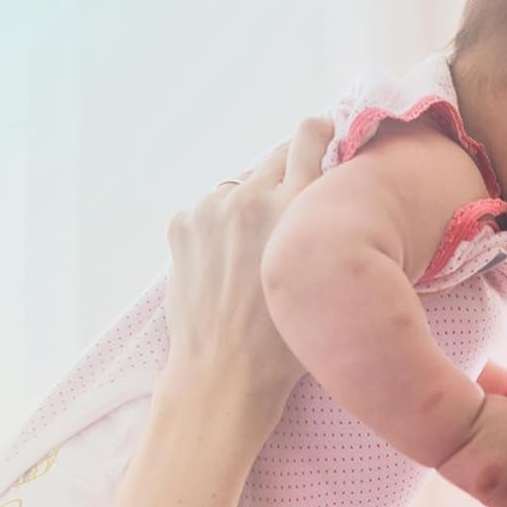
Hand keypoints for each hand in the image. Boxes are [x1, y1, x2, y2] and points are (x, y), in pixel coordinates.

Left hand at [160, 116, 335, 422]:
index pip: (308, 139)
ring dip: (248, 206)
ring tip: (253, 253)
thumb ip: (321, 226)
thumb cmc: (287, 340)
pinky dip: (217, 229)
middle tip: (288, 212)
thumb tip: (316, 195)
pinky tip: (225, 264)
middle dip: (284, 179)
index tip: (320, 133)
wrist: (226, 373)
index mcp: (299, 208)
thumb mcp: (323, 274)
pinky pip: (207, 211)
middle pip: (273, 160)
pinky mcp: (184, 224)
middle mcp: (254, 197)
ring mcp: (212, 209)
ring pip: (238, 189)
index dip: (317, 133)